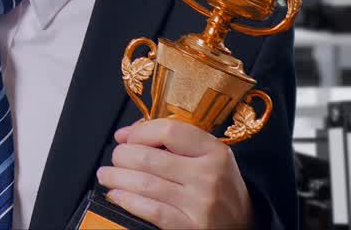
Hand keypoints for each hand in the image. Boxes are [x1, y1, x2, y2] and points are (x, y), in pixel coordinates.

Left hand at [96, 119, 251, 228]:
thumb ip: (173, 141)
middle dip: (122, 156)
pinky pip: (151, 210)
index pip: (169, 131)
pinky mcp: (190, 227)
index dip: (140, 132)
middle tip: (115, 158)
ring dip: (117, 178)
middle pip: (149, 157)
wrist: (244, 225)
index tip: (127, 137)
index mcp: (214, 151)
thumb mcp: (208, 157)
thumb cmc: (219, 187)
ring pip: (145, 183)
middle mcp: (209, 176)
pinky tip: (117, 195)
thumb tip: (126, 134)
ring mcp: (200, 204)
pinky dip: (127, 200)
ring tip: (106, 175)